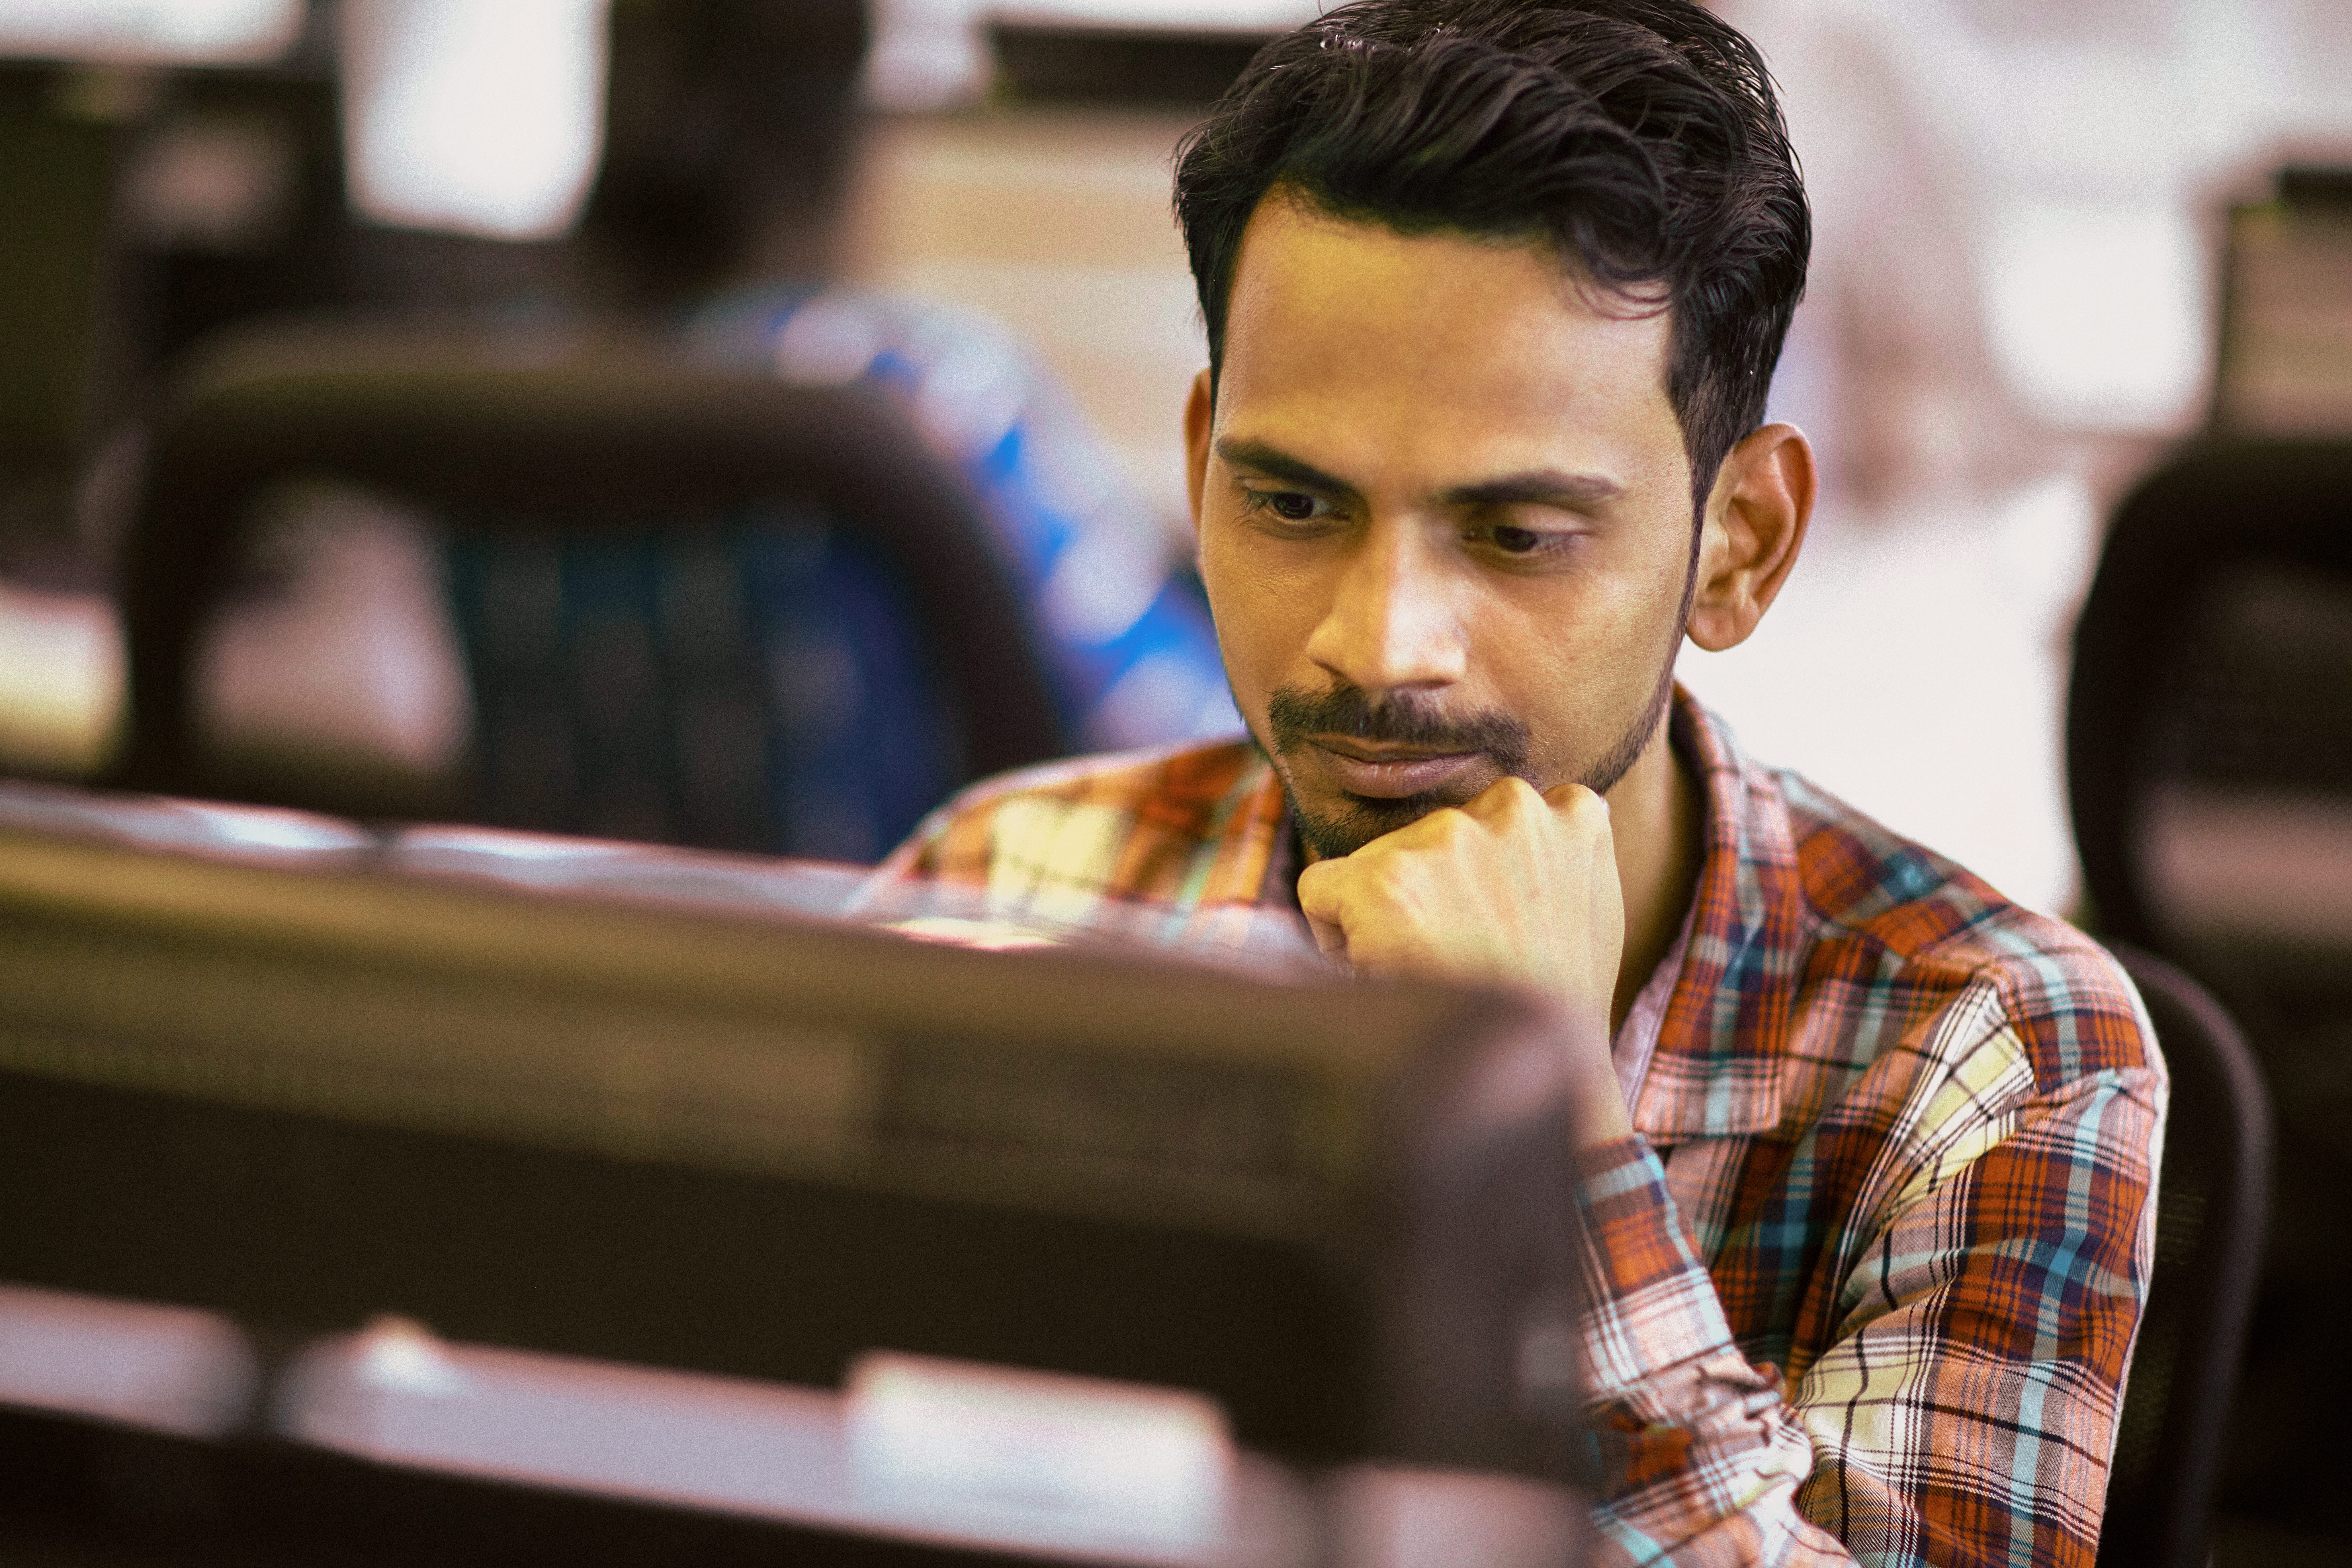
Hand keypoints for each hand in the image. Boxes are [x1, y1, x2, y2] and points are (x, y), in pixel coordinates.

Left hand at [1295, 776, 1632, 1143]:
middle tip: (1459, 954)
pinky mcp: (1383, 878)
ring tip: (1428, 966)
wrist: (1531, 1074)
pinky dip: (1333, 931)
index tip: (1492, 921)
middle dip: (1432, 890)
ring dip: (1387, 911)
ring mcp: (1446, 839)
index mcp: (1570, 815)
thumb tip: (1530, 834)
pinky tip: (1376, 968)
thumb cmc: (1559, 1007)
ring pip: (1379, 863)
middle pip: (1431, 838)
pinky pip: (1320, 888)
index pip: (1503, 814)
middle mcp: (1510, 808)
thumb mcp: (1590, 911)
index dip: (1479, 875)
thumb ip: (1558, 857)